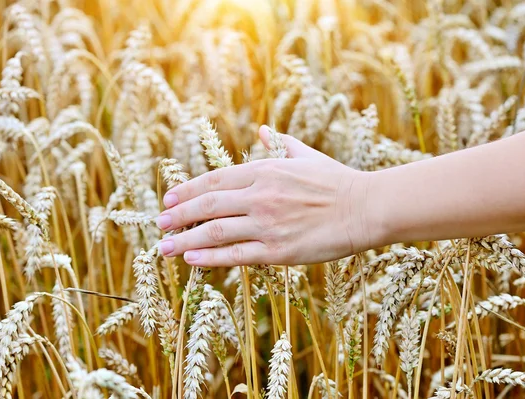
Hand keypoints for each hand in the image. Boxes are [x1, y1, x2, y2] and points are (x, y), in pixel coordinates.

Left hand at [157, 126, 373, 265]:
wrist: (365, 208)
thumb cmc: (337, 181)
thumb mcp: (306, 156)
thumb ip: (280, 143)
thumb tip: (262, 129)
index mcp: (265, 170)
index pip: (214, 180)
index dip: (187, 191)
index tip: (169, 200)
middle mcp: (260, 195)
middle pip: (207, 206)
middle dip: (178, 216)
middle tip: (159, 225)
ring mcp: (267, 224)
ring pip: (215, 232)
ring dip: (184, 240)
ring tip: (164, 248)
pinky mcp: (278, 250)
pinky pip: (236, 255)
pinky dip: (210, 258)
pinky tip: (191, 260)